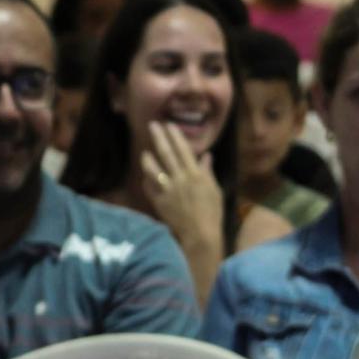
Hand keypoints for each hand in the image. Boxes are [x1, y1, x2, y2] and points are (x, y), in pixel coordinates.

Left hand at [140, 121, 222, 252]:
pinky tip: (146, 176)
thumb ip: (207, 171)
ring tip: (144, 152)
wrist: (200, 234)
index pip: (183, 150)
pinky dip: (147, 181)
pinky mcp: (159, 201)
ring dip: (147, 158)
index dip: (175, 136)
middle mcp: (180, 179)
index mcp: (195, 174)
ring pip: (153, 169)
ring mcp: (168, 190)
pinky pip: (149, 187)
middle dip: (159, 138)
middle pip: (166, 154)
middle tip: (152, 125)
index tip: (169, 124)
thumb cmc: (212, 212)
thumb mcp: (214, 190)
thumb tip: (206, 155)